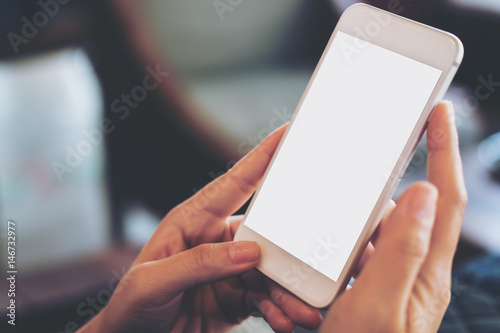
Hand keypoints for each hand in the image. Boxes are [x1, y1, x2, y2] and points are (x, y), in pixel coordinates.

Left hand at [79, 125, 321, 332]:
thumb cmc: (130, 306)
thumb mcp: (154, 281)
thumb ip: (199, 263)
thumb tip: (249, 252)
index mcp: (193, 220)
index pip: (234, 183)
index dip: (262, 157)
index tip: (289, 132)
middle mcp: (217, 241)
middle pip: (266, 234)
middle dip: (292, 249)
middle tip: (317, 259)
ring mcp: (229, 270)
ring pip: (272, 272)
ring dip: (291, 291)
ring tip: (306, 311)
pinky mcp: (237, 298)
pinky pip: (267, 299)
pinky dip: (280, 310)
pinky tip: (286, 321)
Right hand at [320, 101, 467, 331]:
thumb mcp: (379, 308)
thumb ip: (402, 252)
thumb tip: (423, 194)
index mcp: (423, 270)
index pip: (445, 199)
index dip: (444, 152)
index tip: (437, 113)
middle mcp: (408, 271)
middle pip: (397, 212)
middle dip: (371, 196)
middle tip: (347, 183)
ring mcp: (383, 282)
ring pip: (365, 237)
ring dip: (340, 236)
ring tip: (318, 261)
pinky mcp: (362, 292)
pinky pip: (346, 261)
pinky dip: (328, 259)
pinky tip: (309, 278)